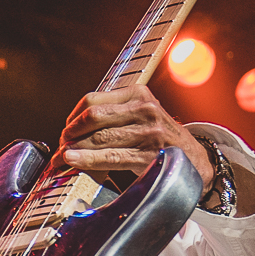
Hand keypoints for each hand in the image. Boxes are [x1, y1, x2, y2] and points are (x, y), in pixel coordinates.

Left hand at [54, 84, 213, 191]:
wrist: (195, 161)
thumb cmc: (160, 140)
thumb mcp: (141, 116)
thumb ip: (114, 115)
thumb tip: (74, 128)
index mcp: (138, 94)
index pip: (92, 100)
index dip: (72, 118)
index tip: (65, 132)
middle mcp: (144, 109)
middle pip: (92, 117)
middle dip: (70, 134)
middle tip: (60, 148)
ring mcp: (148, 132)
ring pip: (97, 137)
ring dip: (72, 150)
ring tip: (59, 160)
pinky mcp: (148, 155)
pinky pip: (109, 156)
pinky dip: (85, 159)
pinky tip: (71, 161)